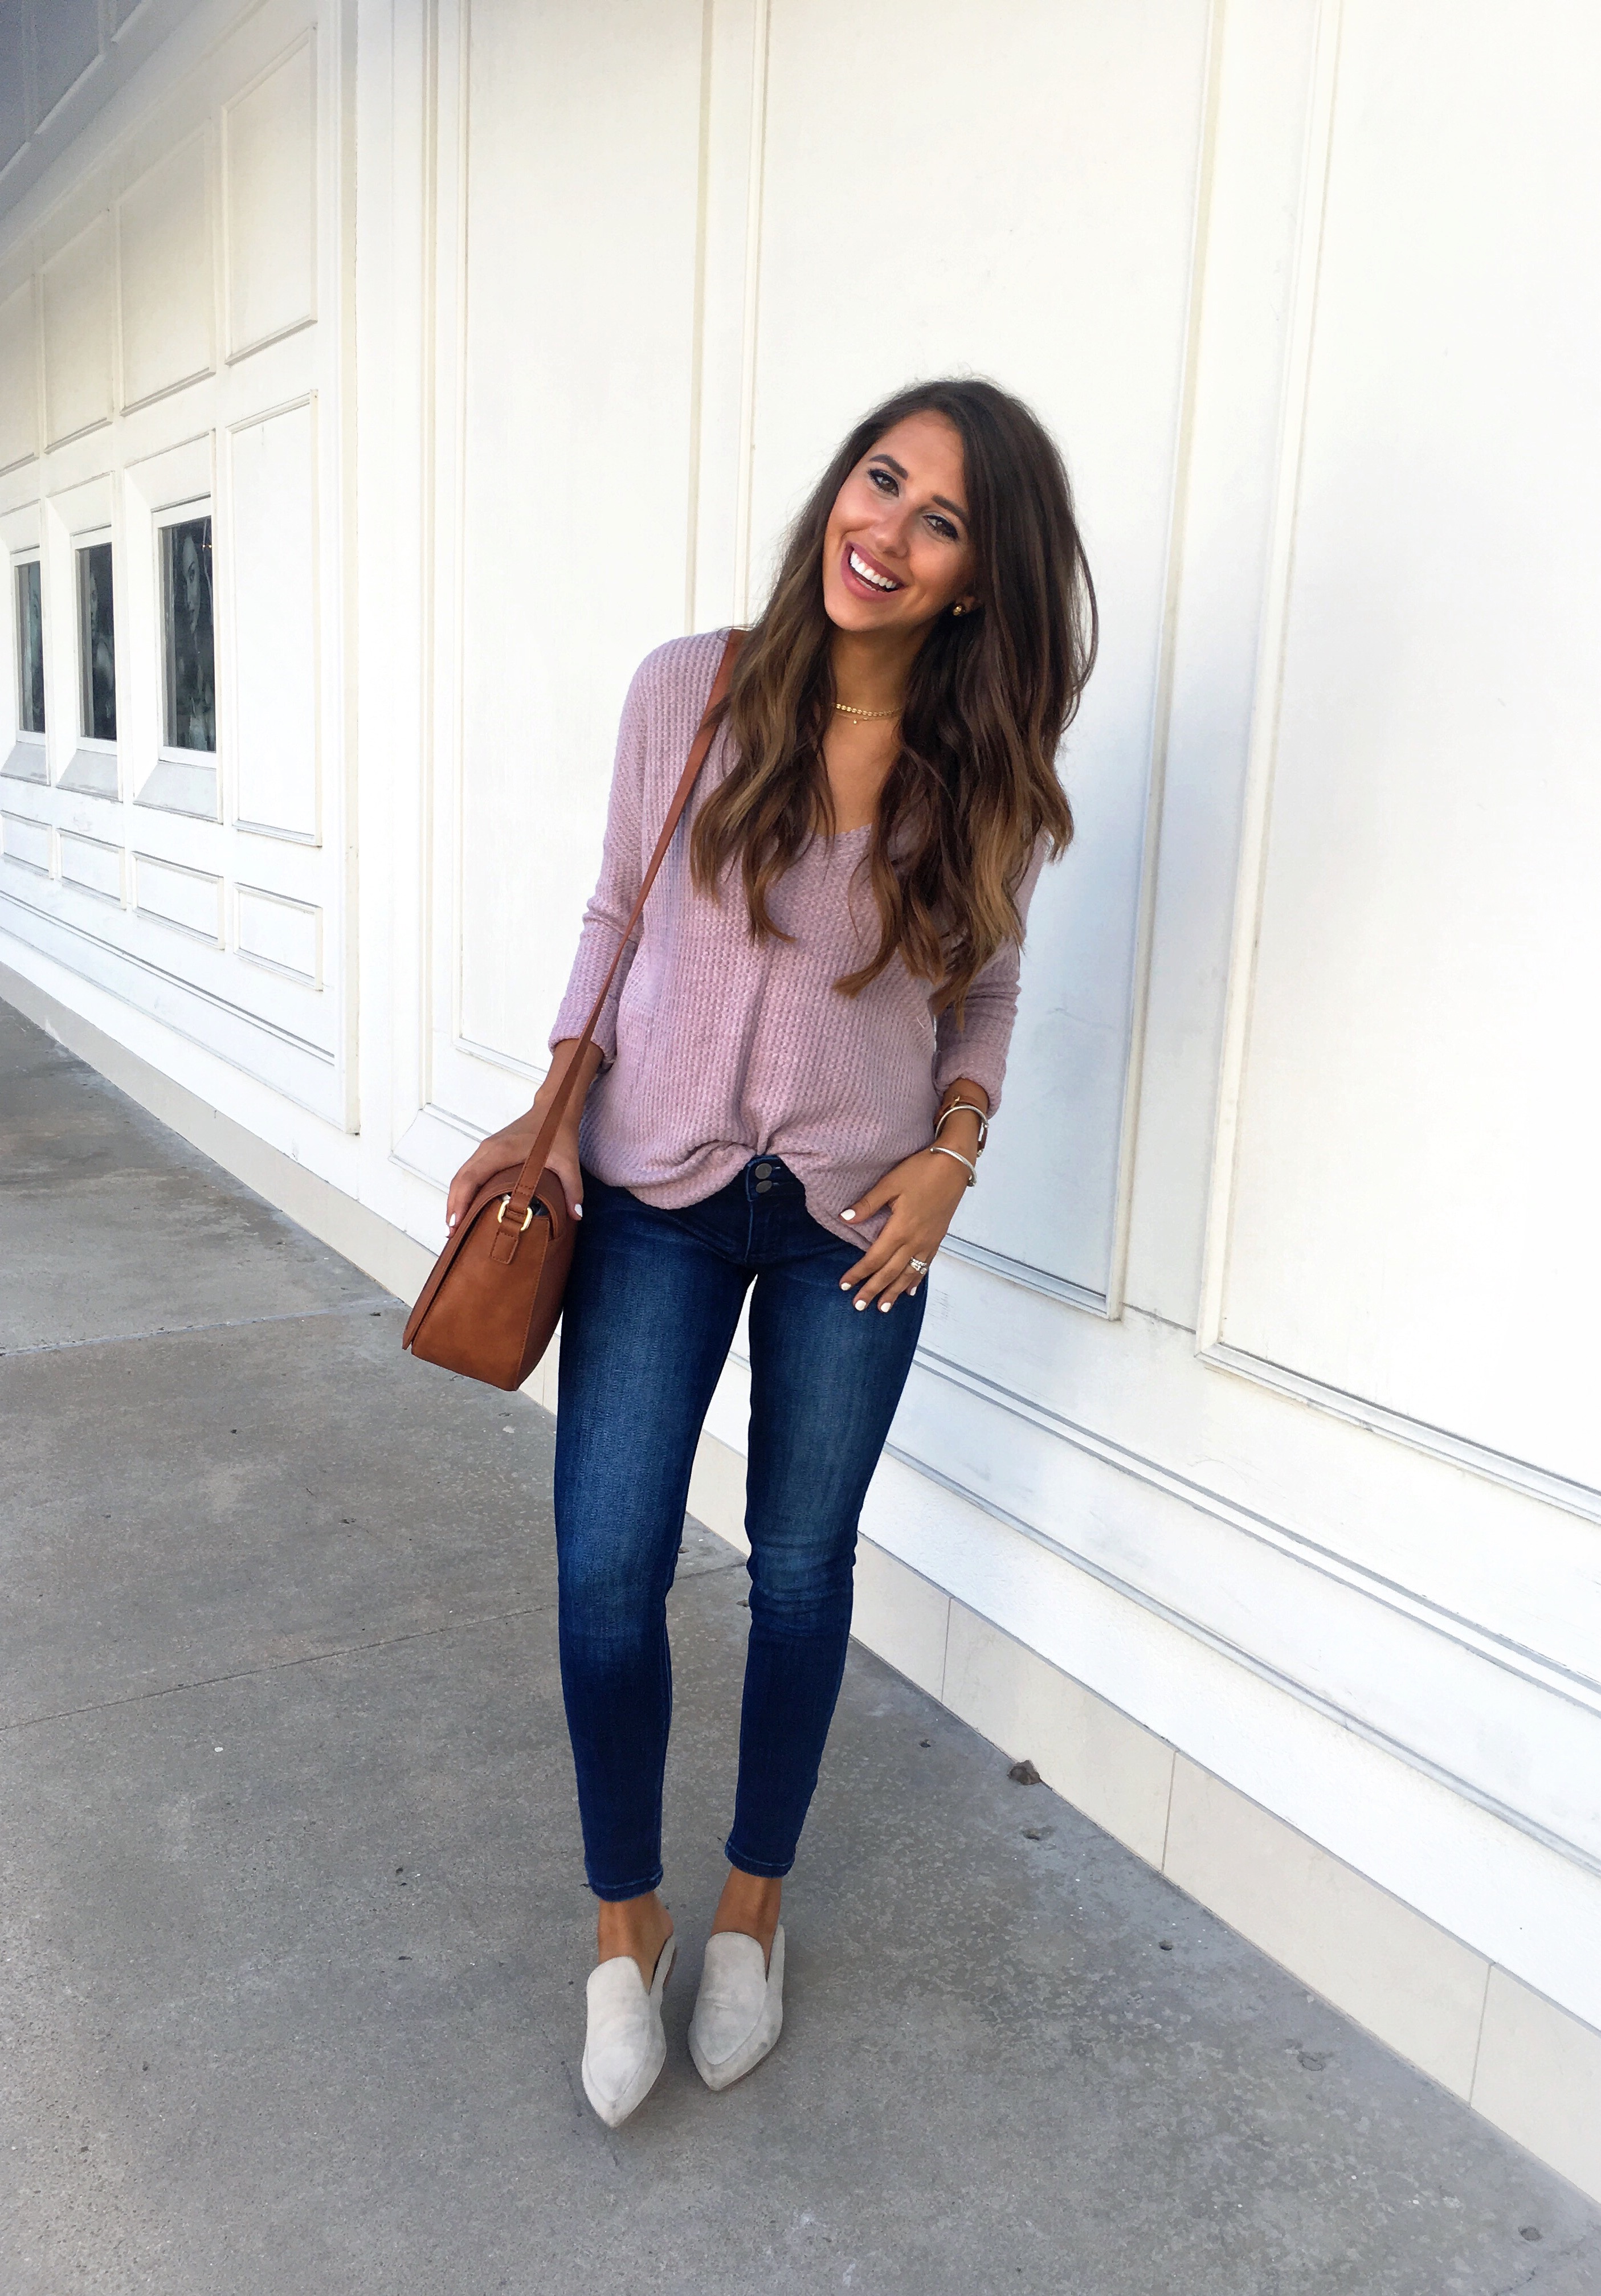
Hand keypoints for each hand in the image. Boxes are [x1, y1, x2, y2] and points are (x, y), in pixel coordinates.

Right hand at [443, 1040, 598, 1232]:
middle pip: (460, 1179)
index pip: (472, 1178)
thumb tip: (576, 1214)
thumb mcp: (569, 1161)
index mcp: (502, 1151)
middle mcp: (488, 1149)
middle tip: (452, 1234)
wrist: (553, 1108)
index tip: (456, 1223)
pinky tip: (466, 1207)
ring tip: (455, 1226)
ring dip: (456, 1199)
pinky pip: (469, 1172)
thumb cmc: (557, 1132)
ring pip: (461, 1176)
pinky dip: (463, 1190)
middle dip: (453, 1207)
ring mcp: (486, 1149)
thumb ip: (572, 1188)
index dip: (461, 1201)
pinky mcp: (488, 1151)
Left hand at [838, 1146, 969, 1312]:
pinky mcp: (937, 1238)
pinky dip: (916, 1280)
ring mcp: (928, 1242)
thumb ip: (867, 1204)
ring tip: (883, 1308)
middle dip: (873, 1290)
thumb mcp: (890, 1183)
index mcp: (900, 1228)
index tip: (844, 1285)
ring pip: (908, 1274)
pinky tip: (909, 1290)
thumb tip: (844, 1218)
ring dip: (894, 1292)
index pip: (874, 1258)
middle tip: (858, 1306)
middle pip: (890, 1272)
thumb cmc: (921, 1170)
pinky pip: (925, 1265)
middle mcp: (915, 1240)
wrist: (954, 1165)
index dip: (859, 1273)